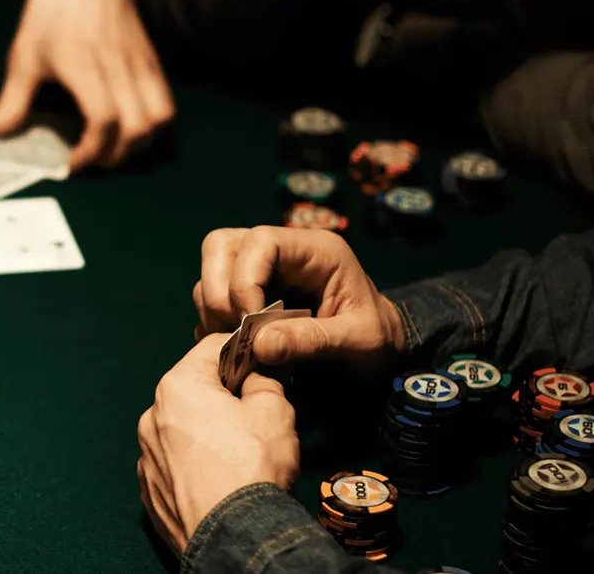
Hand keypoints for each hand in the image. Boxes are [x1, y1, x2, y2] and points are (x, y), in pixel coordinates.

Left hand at [0, 0, 171, 170]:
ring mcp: (142, 67)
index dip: (90, 151)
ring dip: (139, 145)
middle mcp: (119, 71)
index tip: (70, 163)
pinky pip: (166, 104)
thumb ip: (8, 104)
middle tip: (91, 161)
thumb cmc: (52, 18)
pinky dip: (153, 126)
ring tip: (114, 150)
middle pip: (136, 129)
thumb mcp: (23, 58)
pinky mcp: (154, 64)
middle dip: (115, 157)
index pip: (102, 121)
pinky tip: (129, 129)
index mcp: (85, 69)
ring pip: (160, 119)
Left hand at [137, 334, 298, 553]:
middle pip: (193, 389)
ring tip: (239, 451)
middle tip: (255, 410)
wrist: (232, 535)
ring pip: (182, 428)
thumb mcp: (275, 410)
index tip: (260, 358)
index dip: (242, 349)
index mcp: (178, 387)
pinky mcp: (149, 488)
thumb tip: (257, 377)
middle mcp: (151, 416)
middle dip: (222, 394)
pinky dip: (194, 464)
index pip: (212, 348)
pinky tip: (219, 477)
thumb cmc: (252, 468)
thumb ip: (264, 381)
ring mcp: (146, 455)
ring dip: (206, 430)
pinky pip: (174, 463)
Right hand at [192, 226, 405, 372]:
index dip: (244, 280)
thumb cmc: (379, 340)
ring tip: (237, 345)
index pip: (260, 241)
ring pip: (211, 272)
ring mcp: (262, 272)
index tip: (251, 323)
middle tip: (236, 332)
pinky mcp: (250, 294)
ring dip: (214, 311)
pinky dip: (215, 323)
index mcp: (315, 251)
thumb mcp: (359, 341)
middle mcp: (283, 253)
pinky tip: (235, 348)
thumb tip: (259, 346)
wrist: (381, 351)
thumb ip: (313, 340)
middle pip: (221, 245)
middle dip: (219, 292)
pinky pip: (213, 298)